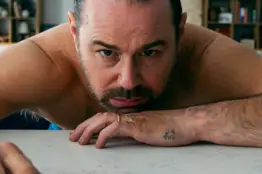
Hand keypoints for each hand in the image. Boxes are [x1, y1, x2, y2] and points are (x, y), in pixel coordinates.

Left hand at [69, 110, 197, 147]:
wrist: (189, 123)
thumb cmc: (175, 128)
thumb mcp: (152, 130)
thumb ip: (138, 132)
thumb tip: (125, 138)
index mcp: (133, 117)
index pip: (107, 117)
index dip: (92, 123)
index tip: (82, 132)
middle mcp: (131, 116)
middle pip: (100, 117)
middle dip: (84, 126)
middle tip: (73, 137)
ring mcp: (134, 120)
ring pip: (104, 120)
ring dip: (89, 130)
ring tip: (79, 140)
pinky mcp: (138, 127)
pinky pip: (116, 128)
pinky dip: (104, 136)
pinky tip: (98, 145)